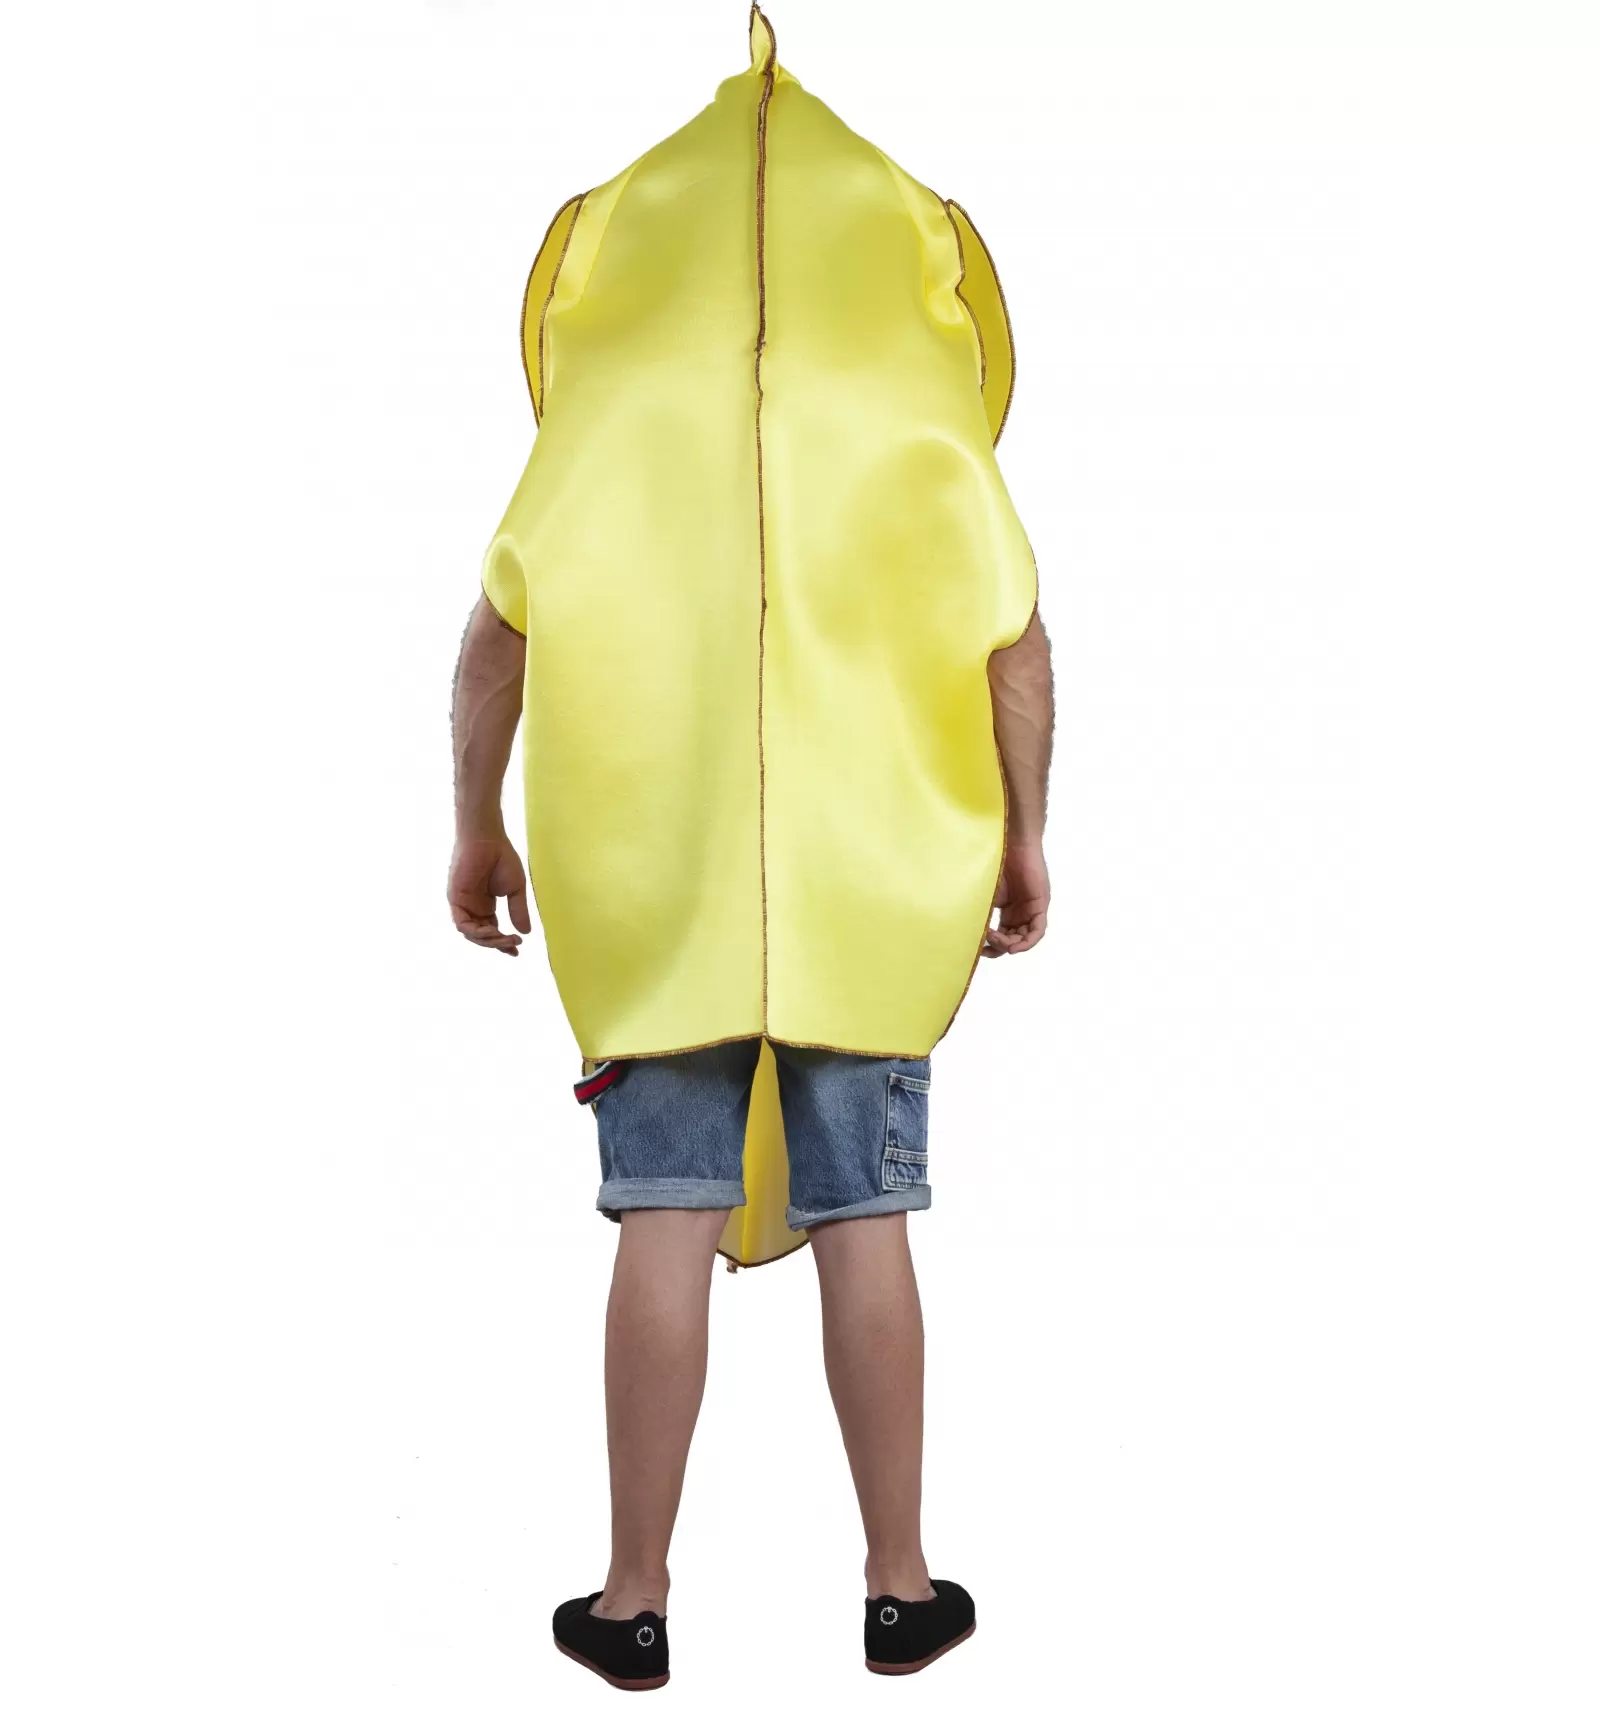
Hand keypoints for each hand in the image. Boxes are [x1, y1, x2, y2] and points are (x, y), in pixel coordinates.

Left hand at [448, 835, 532, 954]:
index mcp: (485, 906)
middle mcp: (472, 908)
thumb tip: (526, 933)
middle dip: (498, 944)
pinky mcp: (455, 899)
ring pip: (471, 934)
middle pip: (482, 936)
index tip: (516, 953)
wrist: (488, 840)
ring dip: (489, 940)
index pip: (492, 931)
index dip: (503, 944)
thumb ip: (518, 911)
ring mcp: (463, 905)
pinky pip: (463, 924)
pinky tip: (492, 932)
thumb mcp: (515, 889)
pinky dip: (476, 932)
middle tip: (514, 945)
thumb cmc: (502, 858)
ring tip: (506, 939)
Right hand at [982, 840, 1048, 956]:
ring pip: (1026, 938)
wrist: (1011, 842)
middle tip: (986, 948)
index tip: (979, 948)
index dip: (993, 946)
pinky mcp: (1041, 904)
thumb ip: (983, 911)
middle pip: (1015, 940)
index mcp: (1009, 910)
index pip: (1004, 935)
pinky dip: (1027, 942)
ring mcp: (1033, 908)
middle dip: (1000, 948)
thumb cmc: (996, 861)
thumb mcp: (986, 893)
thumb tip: (968, 931)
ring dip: (1012, 945)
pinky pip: (1038, 931)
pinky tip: (1014, 946)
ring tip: (996, 941)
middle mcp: (1022, 912)